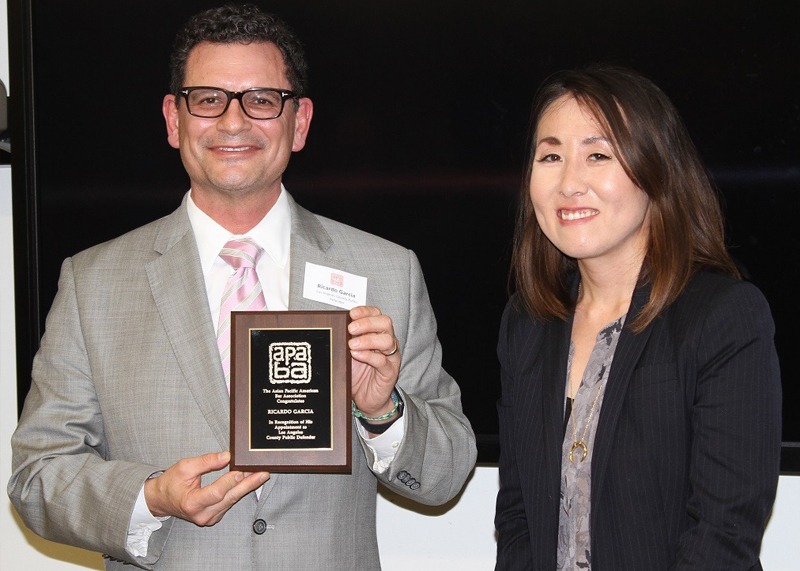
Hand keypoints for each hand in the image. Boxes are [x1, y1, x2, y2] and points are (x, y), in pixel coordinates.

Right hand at [144, 451, 268, 525]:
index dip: (230, 481)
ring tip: (260, 475)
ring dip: (247, 487)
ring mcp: (209, 518)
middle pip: (230, 498)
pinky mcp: (214, 517)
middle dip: (248, 484)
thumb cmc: (171, 483)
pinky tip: (248, 482)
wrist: (161, 500)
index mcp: (192, 503)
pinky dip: (238, 492)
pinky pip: (229, 503)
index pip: (216, 492)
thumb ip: (207, 462)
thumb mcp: (185, 467)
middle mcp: (202, 514)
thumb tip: (227, 456)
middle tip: (263, 474)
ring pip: (232, 501)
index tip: (242, 470)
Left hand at [348, 306, 400, 418]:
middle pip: (385, 323)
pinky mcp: (389, 372)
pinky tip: (357, 355)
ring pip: (387, 340)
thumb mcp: (349, 353)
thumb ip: (346, 339)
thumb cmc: (358, 374)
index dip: (365, 311)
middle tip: (352, 328)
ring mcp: (390, 357)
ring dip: (368, 339)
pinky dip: (369, 355)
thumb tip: (334, 328)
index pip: (377, 314)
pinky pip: (383, 361)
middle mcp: (387, 342)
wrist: (366, 399)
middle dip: (367, 322)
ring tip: (352, 344)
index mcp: (377, 334)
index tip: (352, 314)